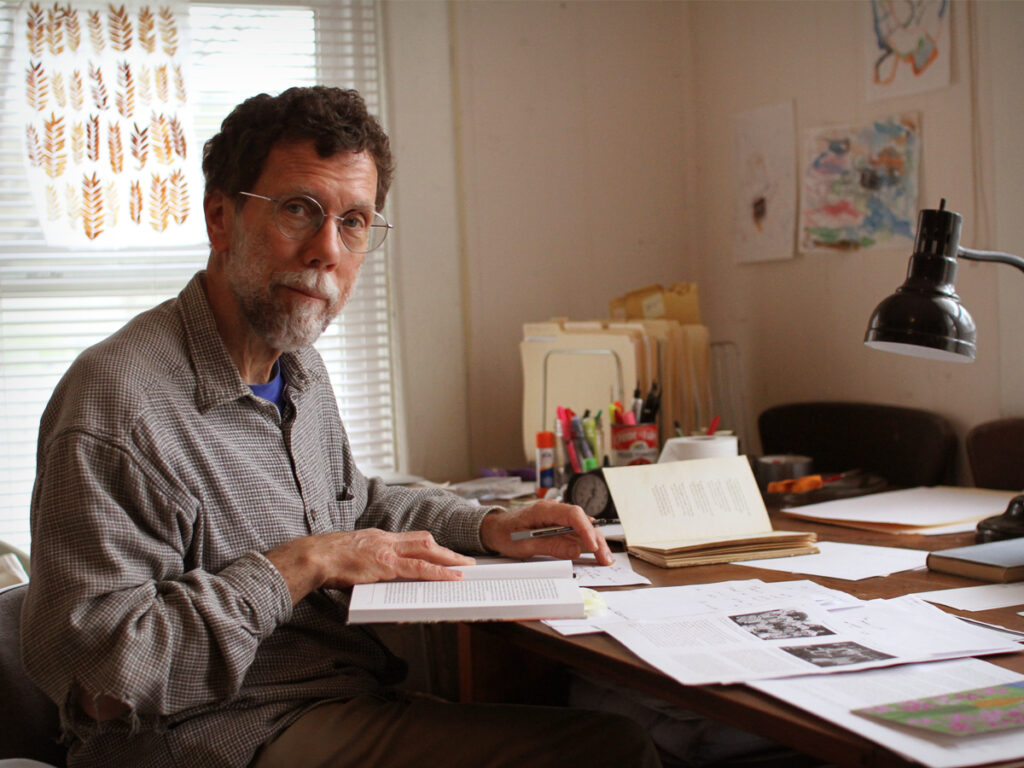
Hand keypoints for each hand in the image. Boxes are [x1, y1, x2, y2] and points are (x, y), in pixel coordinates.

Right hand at [266, 529, 474, 604]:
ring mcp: (387, 551)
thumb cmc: (327, 559)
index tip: (443, 551)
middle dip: (446, 551)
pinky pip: (419, 568)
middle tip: (465, 560)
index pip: (411, 539)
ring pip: (427, 551)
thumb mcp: (353, 554)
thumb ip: (369, 561)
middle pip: (424, 541)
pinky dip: (438, 572)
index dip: (430, 546)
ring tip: (464, 568)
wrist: (315, 557)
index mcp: (379, 537)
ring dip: (448, 560)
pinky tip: (450, 577)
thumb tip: (377, 573)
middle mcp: (386, 540)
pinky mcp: (386, 565)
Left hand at [480, 500, 613, 565]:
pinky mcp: (558, 525)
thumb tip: (575, 550)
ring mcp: (557, 517)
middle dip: (596, 539)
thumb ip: (550, 546)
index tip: (592, 546)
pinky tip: (596, 552)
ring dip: (595, 542)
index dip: (585, 530)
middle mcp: (554, 510)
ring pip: (583, 527)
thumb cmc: (504, 533)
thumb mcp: (524, 544)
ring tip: (604, 559)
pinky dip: (586, 542)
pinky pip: (576, 531)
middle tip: (605, 558)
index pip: (572, 514)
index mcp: (544, 509)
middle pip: (582, 521)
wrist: (493, 528)